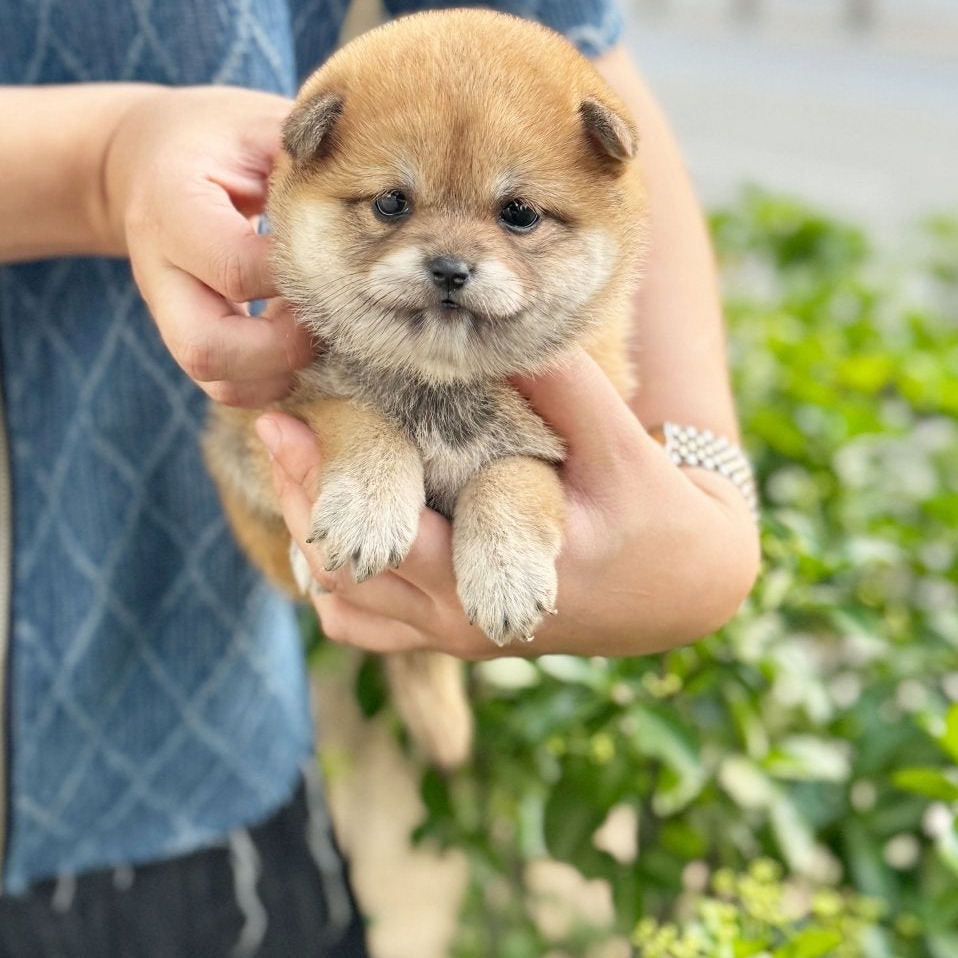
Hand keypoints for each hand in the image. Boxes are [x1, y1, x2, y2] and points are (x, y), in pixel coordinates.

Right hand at [100, 86, 313, 405]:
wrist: (144, 157)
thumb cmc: (217, 135)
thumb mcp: (259, 123)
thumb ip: (311, 156)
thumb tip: (389, 193)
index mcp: (173, 203)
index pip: (237, 267)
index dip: (297, 279)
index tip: (340, 259)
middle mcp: (157, 266)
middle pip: (207, 347)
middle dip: (282, 348)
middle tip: (328, 314)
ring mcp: (163, 308)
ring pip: (212, 376)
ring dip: (277, 370)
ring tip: (315, 327)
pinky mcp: (178, 333)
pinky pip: (220, 385)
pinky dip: (267, 379)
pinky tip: (299, 340)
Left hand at [256, 350, 761, 658]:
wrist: (685, 587)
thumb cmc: (657, 513)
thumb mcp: (621, 446)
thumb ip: (566, 388)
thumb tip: (501, 323)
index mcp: (494, 585)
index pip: (382, 546)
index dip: (324, 486)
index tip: (285, 420)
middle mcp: (460, 623)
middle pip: (340, 575)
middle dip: (301, 496)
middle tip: (271, 422)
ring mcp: (451, 635)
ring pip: (344, 604)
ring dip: (312, 536)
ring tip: (291, 461)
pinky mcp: (450, 634)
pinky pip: (368, 624)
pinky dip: (337, 579)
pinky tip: (326, 515)